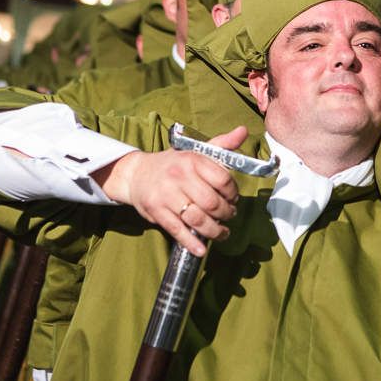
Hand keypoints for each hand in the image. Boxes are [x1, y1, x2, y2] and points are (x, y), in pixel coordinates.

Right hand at [93, 126, 247, 255]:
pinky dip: (192, 242)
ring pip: (198, 219)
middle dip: (226, 214)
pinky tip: (201, 249)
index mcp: (192, 160)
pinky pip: (178, 230)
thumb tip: (243, 131)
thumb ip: (222, 144)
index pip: (223, 180)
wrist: (137, 174)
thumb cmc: (173, 164)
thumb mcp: (196, 150)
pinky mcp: (157, 211)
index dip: (233, 193)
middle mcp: (179, 176)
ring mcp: (167, 195)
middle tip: (229, 216)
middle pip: (212, 203)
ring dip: (214, 231)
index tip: (234, 199)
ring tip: (221, 232)